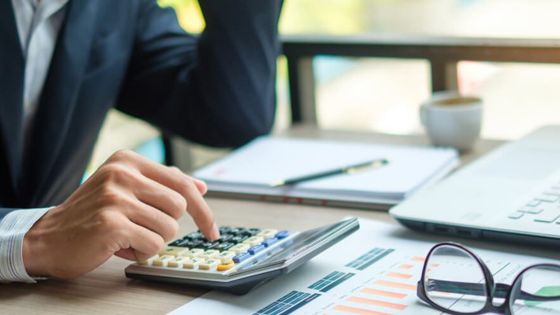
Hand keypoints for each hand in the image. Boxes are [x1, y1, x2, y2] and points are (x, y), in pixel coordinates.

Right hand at [22, 150, 218, 278]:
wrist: (48, 238)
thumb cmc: (91, 215)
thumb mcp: (124, 188)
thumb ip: (162, 184)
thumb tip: (201, 186)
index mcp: (128, 161)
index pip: (183, 183)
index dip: (203, 209)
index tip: (211, 229)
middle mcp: (121, 173)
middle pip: (179, 206)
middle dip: (166, 225)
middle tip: (142, 229)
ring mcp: (115, 197)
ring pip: (169, 228)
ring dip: (152, 240)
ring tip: (126, 236)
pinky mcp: (111, 223)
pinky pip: (153, 245)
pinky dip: (141, 253)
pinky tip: (118, 247)